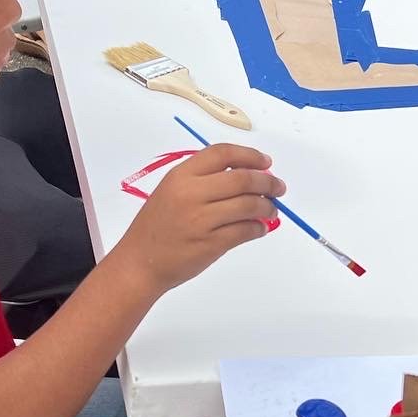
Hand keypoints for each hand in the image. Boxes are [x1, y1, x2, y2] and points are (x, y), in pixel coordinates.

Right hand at [118, 145, 283, 292]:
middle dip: (267, 182)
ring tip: (271, 210)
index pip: (222, 154)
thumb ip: (202, 181)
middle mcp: (192, 193)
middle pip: (242, 178)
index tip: (265, 162)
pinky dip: (258, 228)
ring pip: (248, 204)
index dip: (249, 156)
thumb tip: (244, 176)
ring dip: (267, 207)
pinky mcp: (211, 243)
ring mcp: (202, 219)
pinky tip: (259, 228)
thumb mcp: (171, 191)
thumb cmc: (155, 228)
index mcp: (181, 176)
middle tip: (278, 187)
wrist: (140, 262)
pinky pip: (245, 230)